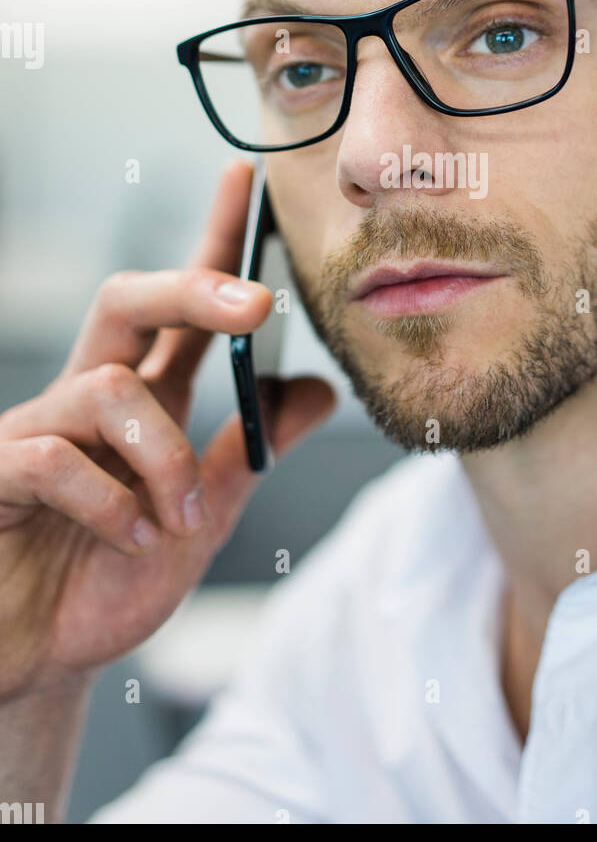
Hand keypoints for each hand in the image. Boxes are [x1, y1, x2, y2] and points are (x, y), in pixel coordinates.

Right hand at [0, 161, 334, 699]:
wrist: (40, 663)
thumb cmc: (105, 582)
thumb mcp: (202, 516)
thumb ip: (250, 452)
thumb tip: (315, 387)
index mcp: (139, 400)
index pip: (177, 306)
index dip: (209, 239)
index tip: (245, 178)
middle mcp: (85, 400)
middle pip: (126, 300)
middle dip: (193, 287)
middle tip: (257, 304)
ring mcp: (35, 432)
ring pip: (107, 388)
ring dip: (164, 457)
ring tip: (179, 519)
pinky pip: (54, 457)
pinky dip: (112, 502)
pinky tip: (134, 539)